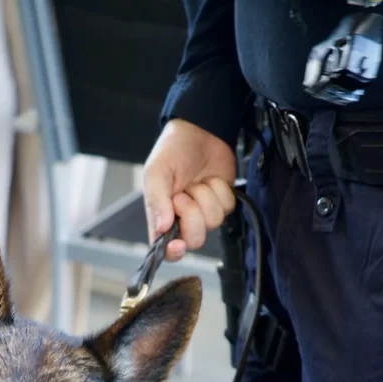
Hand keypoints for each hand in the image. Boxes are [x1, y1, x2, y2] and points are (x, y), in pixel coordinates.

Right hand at [143, 119, 236, 257]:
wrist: (200, 130)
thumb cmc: (173, 150)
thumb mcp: (156, 172)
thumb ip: (156, 201)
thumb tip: (161, 229)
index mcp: (161, 217)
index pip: (165, 249)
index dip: (173, 251)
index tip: (177, 244)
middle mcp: (182, 219)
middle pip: (194, 239)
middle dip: (192, 214)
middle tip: (184, 193)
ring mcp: (204, 212)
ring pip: (212, 222)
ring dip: (206, 197)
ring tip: (197, 182)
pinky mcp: (222, 202)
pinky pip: (226, 208)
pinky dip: (219, 190)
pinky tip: (210, 179)